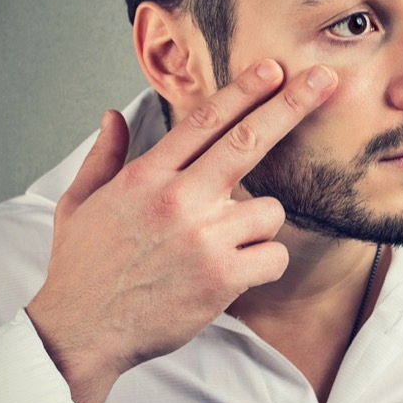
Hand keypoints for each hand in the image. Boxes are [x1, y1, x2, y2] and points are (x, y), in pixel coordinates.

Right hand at [25, 60, 337, 402]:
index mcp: (146, 177)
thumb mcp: (78, 204)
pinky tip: (235, 274)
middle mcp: (178, 199)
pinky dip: (264, 264)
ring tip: (223, 248)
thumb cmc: (80, 269)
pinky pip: (275, 255)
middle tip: (323, 80)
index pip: (205, 121)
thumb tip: (113, 115)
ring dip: (258, 227)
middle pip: (249, 141)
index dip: (244, 90)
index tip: (274, 68)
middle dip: (291, 105)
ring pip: (270, 211)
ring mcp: (203, 237)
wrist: (79, 333)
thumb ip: (103, 157)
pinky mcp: (223, 277)